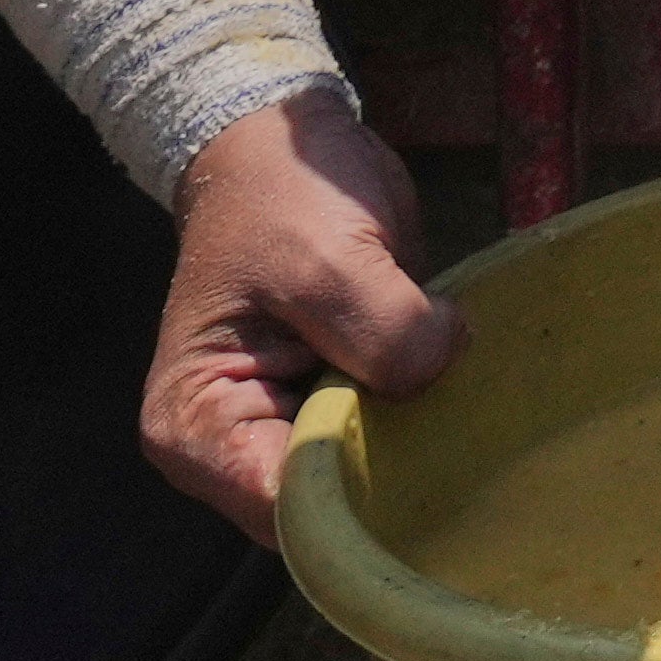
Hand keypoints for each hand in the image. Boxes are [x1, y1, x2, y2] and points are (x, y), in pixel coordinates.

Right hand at [142, 87, 455, 539]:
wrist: (286, 150)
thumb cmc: (283, 199)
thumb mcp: (327, 257)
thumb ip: (383, 330)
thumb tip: (441, 369)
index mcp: (194, 429)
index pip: (280, 510)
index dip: (354, 497)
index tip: (424, 459)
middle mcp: (229, 451)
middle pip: (322, 506)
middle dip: (390, 476)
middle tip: (463, 434)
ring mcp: (284, 430)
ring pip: (361, 478)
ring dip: (415, 447)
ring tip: (465, 407)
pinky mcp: (332, 406)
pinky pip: (383, 438)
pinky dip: (422, 417)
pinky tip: (460, 390)